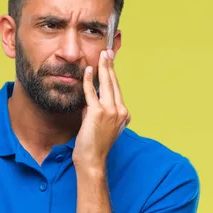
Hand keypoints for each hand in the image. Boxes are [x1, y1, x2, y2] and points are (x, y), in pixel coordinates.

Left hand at [72, 49, 130, 171]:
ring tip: (102, 55)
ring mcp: (111, 112)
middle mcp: (120, 111)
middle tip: (108, 52)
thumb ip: (97, 109)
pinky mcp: (98, 113)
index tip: (110, 62)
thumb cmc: (94, 145)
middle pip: (115, 83)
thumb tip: (90, 98)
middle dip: (110, 66)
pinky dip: (90, 80)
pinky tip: (89, 70)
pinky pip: (93, 93)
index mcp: (124, 114)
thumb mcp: (100, 124)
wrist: (92, 160)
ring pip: (107, 85)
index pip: (117, 90)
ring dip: (104, 68)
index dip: (113, 75)